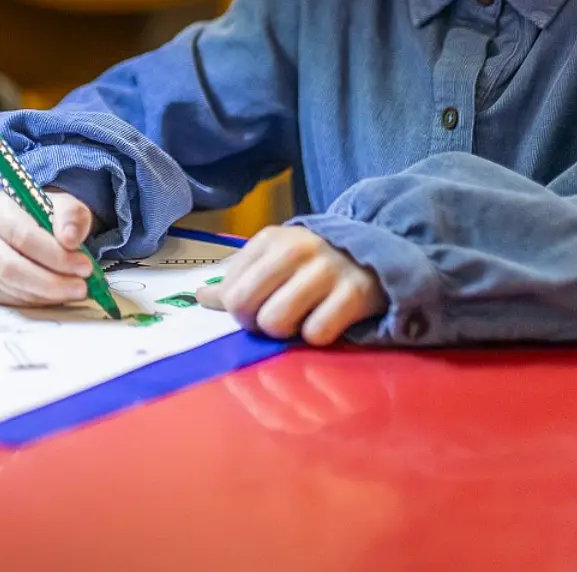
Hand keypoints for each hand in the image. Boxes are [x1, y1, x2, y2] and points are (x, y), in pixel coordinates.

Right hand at [0, 189, 98, 307]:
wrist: (29, 224)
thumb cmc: (44, 213)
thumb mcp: (64, 205)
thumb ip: (71, 216)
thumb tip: (70, 240)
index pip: (20, 235)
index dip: (54, 254)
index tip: (84, 265)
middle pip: (9, 266)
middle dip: (50, 281)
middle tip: (81, 286)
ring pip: (10, 286)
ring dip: (47, 293)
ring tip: (75, 289)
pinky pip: (9, 299)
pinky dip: (37, 300)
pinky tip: (57, 294)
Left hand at [197, 224, 386, 345]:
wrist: (377, 255)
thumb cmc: (314, 264)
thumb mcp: (274, 260)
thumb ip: (238, 279)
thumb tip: (200, 296)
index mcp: (269, 239)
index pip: (229, 290)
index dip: (238, 310)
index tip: (257, 308)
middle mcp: (295, 249)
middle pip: (245, 305)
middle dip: (255, 323)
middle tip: (273, 321)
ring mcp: (326, 270)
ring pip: (276, 321)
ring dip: (285, 332)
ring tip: (300, 321)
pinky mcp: (355, 294)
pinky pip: (317, 333)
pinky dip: (318, 336)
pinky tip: (328, 322)